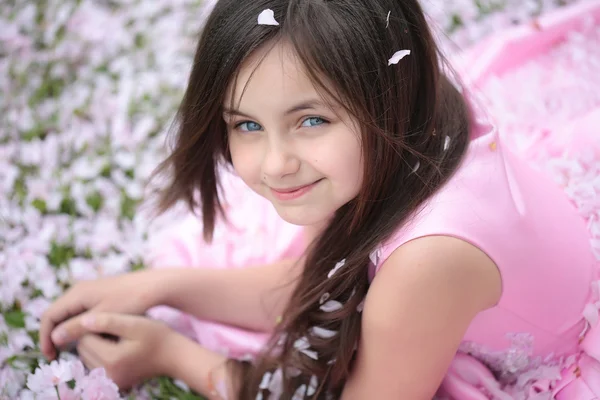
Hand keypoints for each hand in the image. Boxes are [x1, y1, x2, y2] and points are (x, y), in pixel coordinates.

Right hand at [40, 270, 162, 359]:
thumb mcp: (102, 318)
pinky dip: (77, 324)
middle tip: (56, 355)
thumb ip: (77, 328)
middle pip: (56, 314)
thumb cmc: (130, 301)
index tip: (51, 356)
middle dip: (54, 335)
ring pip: (68, 313)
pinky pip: (80, 310)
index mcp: (77, 294)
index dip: (45, 337)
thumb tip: (54, 338)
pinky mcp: (98, 294)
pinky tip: (84, 337)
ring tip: (68, 349)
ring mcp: (89, 290)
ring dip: (66, 330)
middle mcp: (79, 289)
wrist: (153, 286)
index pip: (49, 316)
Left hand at [75, 312, 175, 389]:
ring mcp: (110, 382)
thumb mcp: (135, 323)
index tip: (111, 320)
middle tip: (114, 328)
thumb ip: (108, 322)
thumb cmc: (157, 336)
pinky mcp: (113, 383)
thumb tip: (82, 322)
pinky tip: (116, 347)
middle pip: (83, 350)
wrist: (174, 356)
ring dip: (95, 346)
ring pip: (86, 358)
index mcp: (111, 359)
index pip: (84, 339)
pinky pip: (95, 366)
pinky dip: (101, 355)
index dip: (94, 326)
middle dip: (93, 337)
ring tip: (115, 337)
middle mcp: (107, 375)